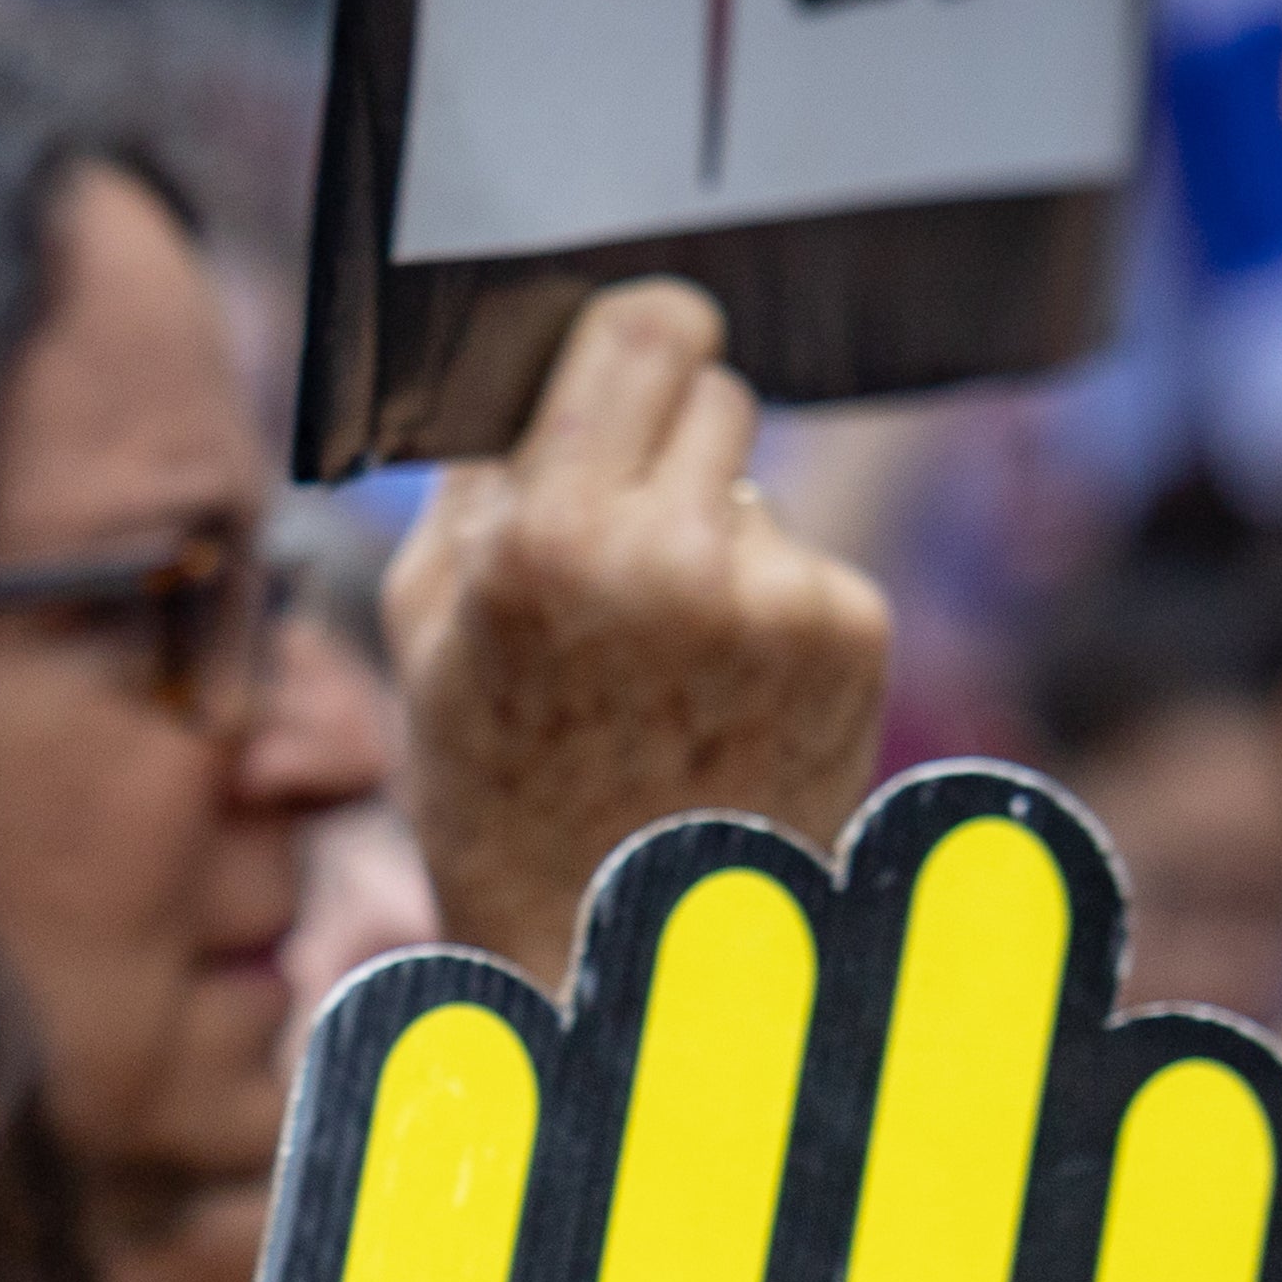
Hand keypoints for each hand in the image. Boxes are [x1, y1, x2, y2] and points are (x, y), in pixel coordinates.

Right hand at [387, 282, 892, 984]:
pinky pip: (804, 563)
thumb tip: (541, 358)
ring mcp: (777, 597)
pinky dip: (770, 613)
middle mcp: (674, 555)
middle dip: (669, 447)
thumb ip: (478, 480)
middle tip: (626, 550)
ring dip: (715, 538)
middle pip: (714, 388)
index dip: (641, 343)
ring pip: (756, 485)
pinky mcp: (855, 637)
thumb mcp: (427, 632)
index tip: (634, 367)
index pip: (647, 325)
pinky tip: (726, 701)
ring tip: (666, 663)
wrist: (632, 956)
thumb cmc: (501, 798)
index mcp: (548, 540)